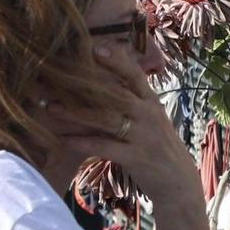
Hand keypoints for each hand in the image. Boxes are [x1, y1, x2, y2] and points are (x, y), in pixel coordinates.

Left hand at [36, 48, 196, 204]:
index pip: (135, 75)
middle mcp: (149, 115)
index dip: (117, 60)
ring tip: (52, 107)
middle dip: (88, 83)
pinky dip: (83, 142)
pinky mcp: (136, 158)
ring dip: (76, 113)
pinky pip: (105, 146)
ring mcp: (143, 136)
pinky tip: (64, 139)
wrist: (178, 183)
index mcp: (151, 103)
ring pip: (107, 120)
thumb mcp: (152, 120)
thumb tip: (107, 82)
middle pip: (118, 93)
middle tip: (60, 73)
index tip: (95, 47)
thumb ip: (134, 101)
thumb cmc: (158, 148)